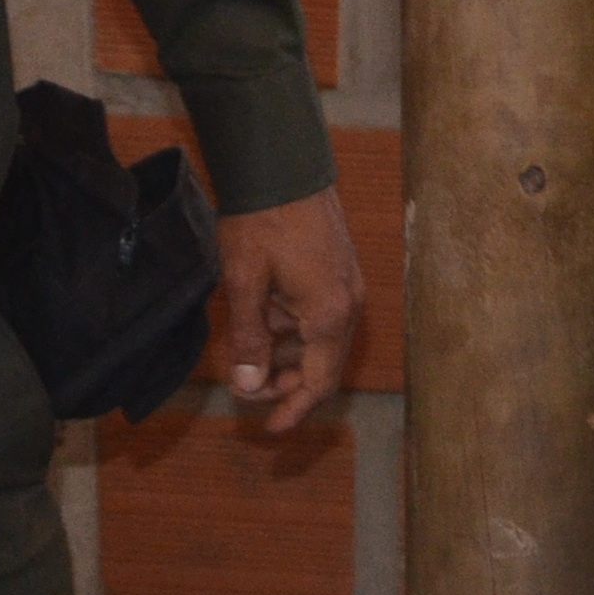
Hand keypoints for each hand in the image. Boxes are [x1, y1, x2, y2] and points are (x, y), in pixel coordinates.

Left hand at [214, 187, 361, 433]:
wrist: (283, 166)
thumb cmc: (262, 222)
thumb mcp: (245, 284)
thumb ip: (249, 339)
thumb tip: (249, 386)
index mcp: (328, 316)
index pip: (318, 383)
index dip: (293, 410)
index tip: (270, 428)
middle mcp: (348, 306)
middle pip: (323, 366)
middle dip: (287, 385)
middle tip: (249, 390)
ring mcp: (348, 286)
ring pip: (323, 341)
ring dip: (290, 356)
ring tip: (252, 356)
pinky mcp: (341, 270)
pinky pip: (323, 316)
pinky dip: (297, 330)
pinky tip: (268, 319)